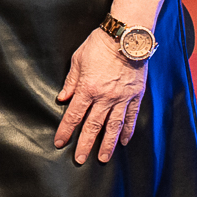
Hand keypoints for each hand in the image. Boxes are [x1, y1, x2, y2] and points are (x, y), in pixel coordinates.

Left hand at [55, 29, 147, 163]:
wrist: (126, 37)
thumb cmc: (99, 45)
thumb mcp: (77, 60)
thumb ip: (71, 81)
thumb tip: (63, 98)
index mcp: (88, 88)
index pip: (74, 115)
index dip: (66, 130)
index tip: (60, 143)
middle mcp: (105, 97)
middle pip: (93, 126)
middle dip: (85, 144)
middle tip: (80, 160)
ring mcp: (122, 98)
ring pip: (114, 126)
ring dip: (107, 144)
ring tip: (103, 158)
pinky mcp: (136, 96)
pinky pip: (132, 117)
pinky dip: (128, 130)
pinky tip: (124, 141)